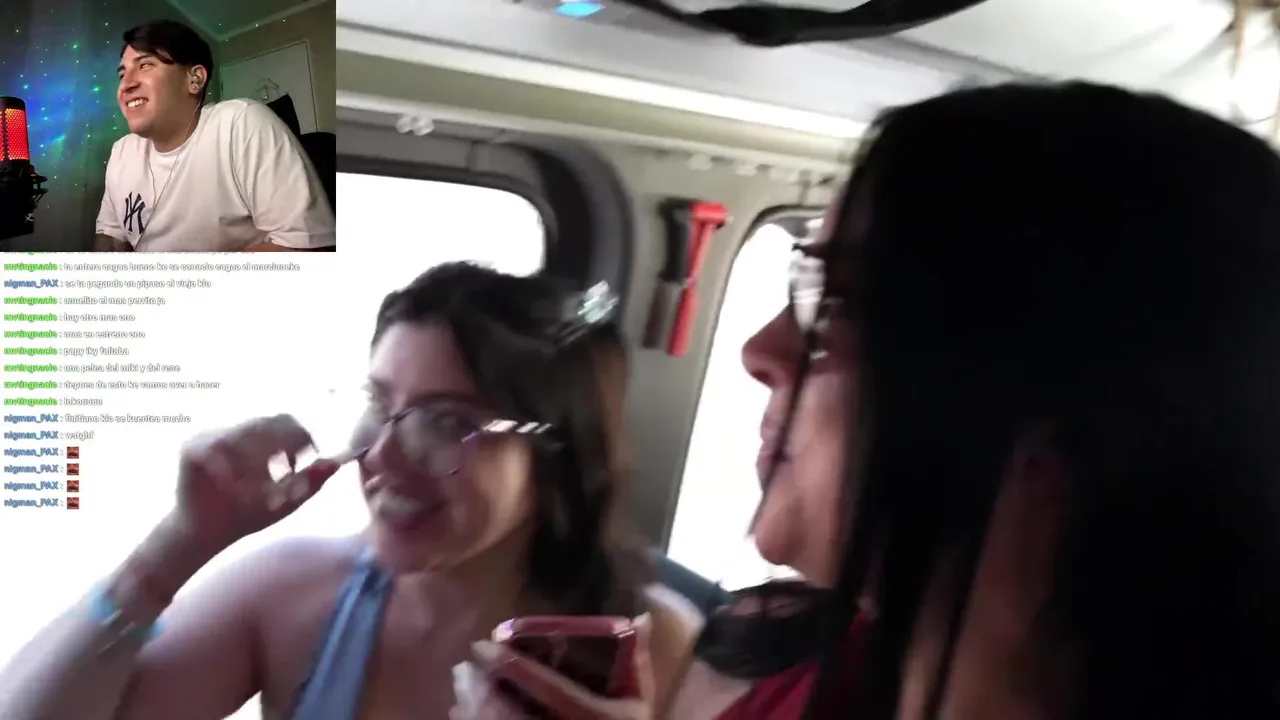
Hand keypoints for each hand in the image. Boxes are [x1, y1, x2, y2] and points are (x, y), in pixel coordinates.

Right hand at [173, 414, 340, 550]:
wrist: (204, 537)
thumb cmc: (246, 517)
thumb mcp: (286, 501)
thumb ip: (310, 483)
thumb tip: (337, 463)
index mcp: (253, 439)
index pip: (283, 420)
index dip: (300, 435)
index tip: (308, 456)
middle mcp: (231, 432)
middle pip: (266, 423)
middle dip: (282, 446)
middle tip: (289, 473)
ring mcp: (209, 437)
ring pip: (246, 434)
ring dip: (260, 461)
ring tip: (263, 488)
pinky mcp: (192, 450)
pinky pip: (221, 449)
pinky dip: (236, 470)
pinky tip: (241, 490)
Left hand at [451, 614, 654, 719]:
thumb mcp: (638, 698)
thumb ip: (636, 658)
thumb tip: (642, 616)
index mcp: (590, 714)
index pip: (545, 686)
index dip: (510, 664)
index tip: (481, 646)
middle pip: (509, 713)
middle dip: (480, 690)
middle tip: (464, 669)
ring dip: (473, 710)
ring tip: (461, 690)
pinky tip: (465, 715)